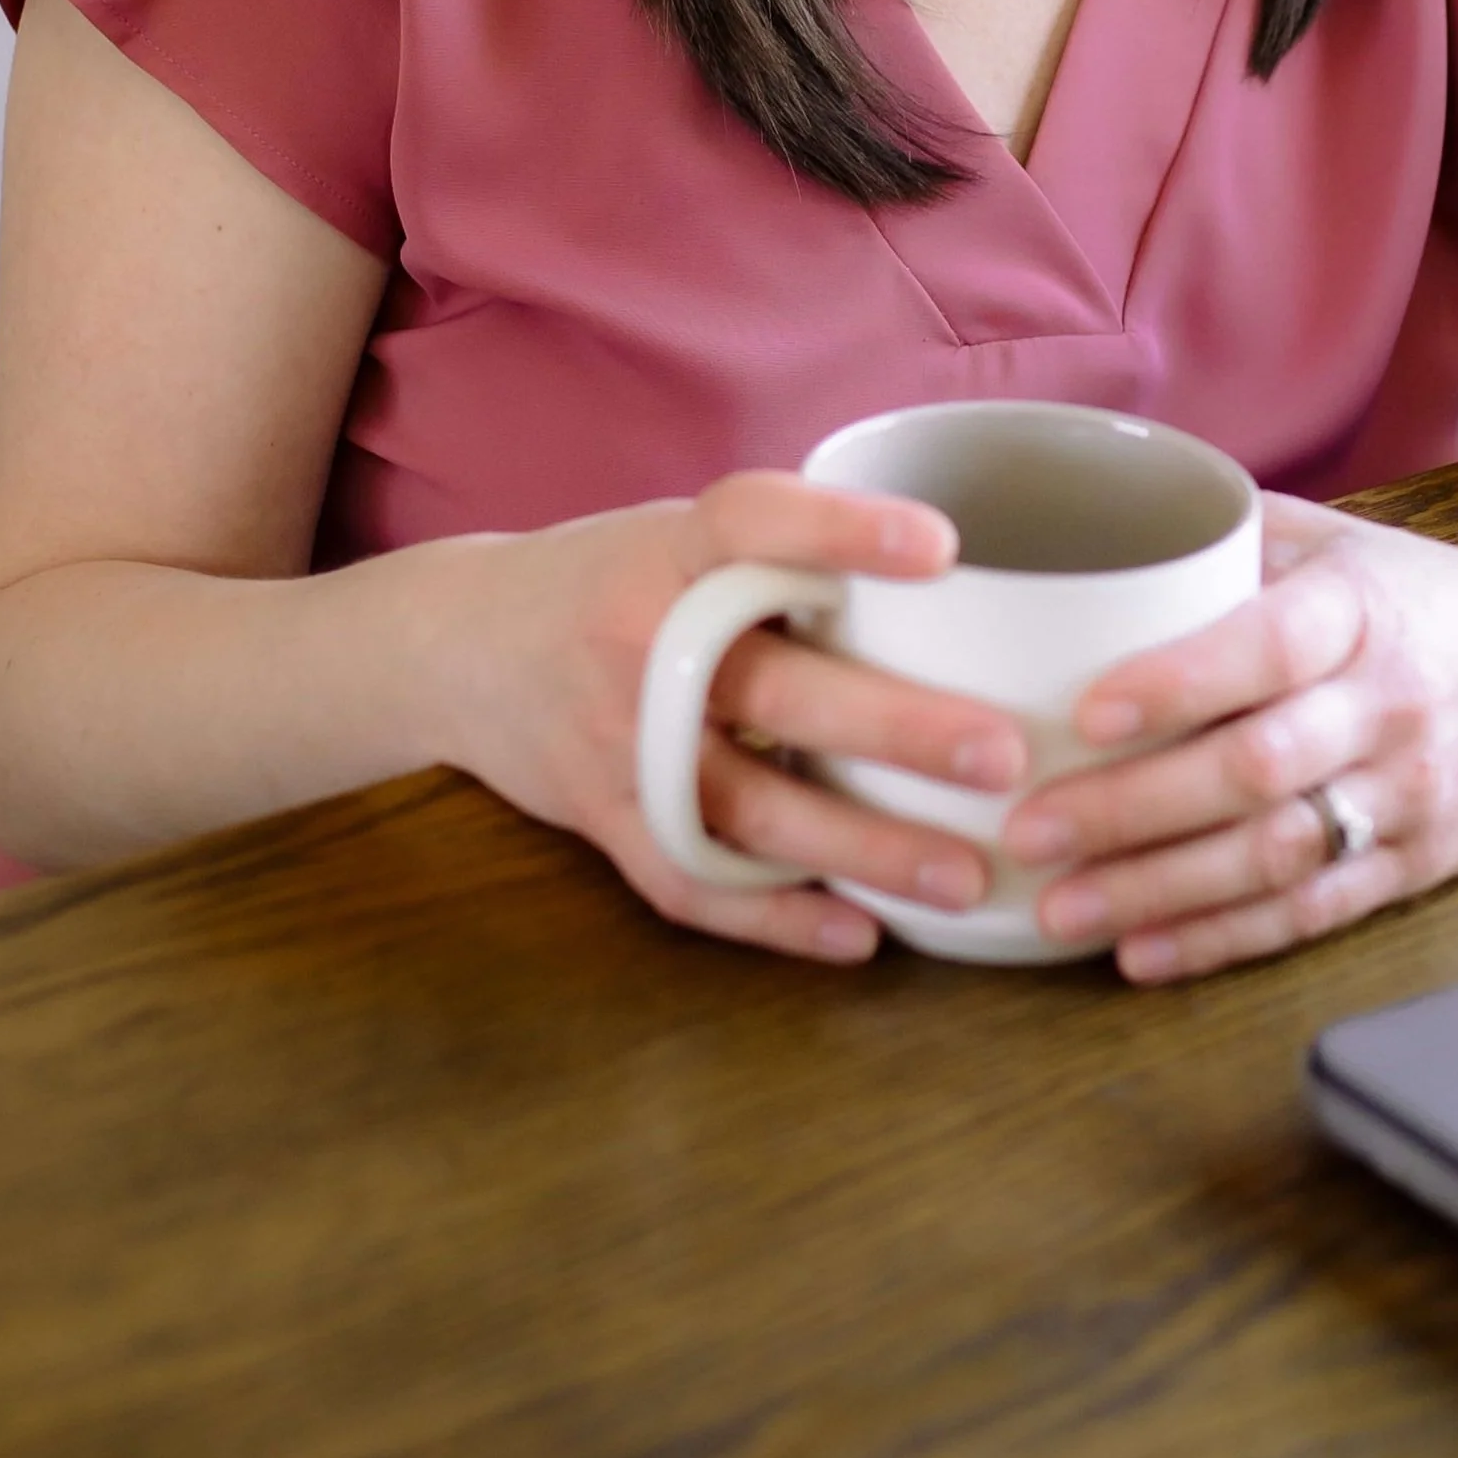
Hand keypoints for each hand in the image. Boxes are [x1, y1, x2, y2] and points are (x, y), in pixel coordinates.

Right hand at [419, 474, 1027, 965]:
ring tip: (966, 877)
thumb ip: (777, 557)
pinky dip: (778, 918)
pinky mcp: (605, 820)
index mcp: (667, 550)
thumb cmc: (609, 580)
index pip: (751, 520)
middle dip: (895, 727)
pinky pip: (694, 881)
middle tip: (1003, 756)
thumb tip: (947, 589)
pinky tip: (860, 936)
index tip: (942, 549)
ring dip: (863, 849)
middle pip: (776, 688)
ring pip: (750, 806)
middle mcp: (640, 642)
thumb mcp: (674, 534)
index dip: (841, 530)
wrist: (454, 646)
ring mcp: (618, 744)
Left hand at [998, 495, 1457, 981]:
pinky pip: (1313, 914)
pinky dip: (1223, 939)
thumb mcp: (1340, 541)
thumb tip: (1097, 517)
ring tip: (1062, 906)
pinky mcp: (1420, 865)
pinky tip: (1142, 952)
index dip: (1179, 681)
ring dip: (1161, 890)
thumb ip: (1230, 538)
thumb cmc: (1421, 598)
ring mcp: (1410, 794)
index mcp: (1360, 609)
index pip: (1267, 646)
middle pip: (1255, 768)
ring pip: (1277, 855)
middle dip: (1132, 807)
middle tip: (1028, 828)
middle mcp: (1389, 703)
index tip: (1087, 707)